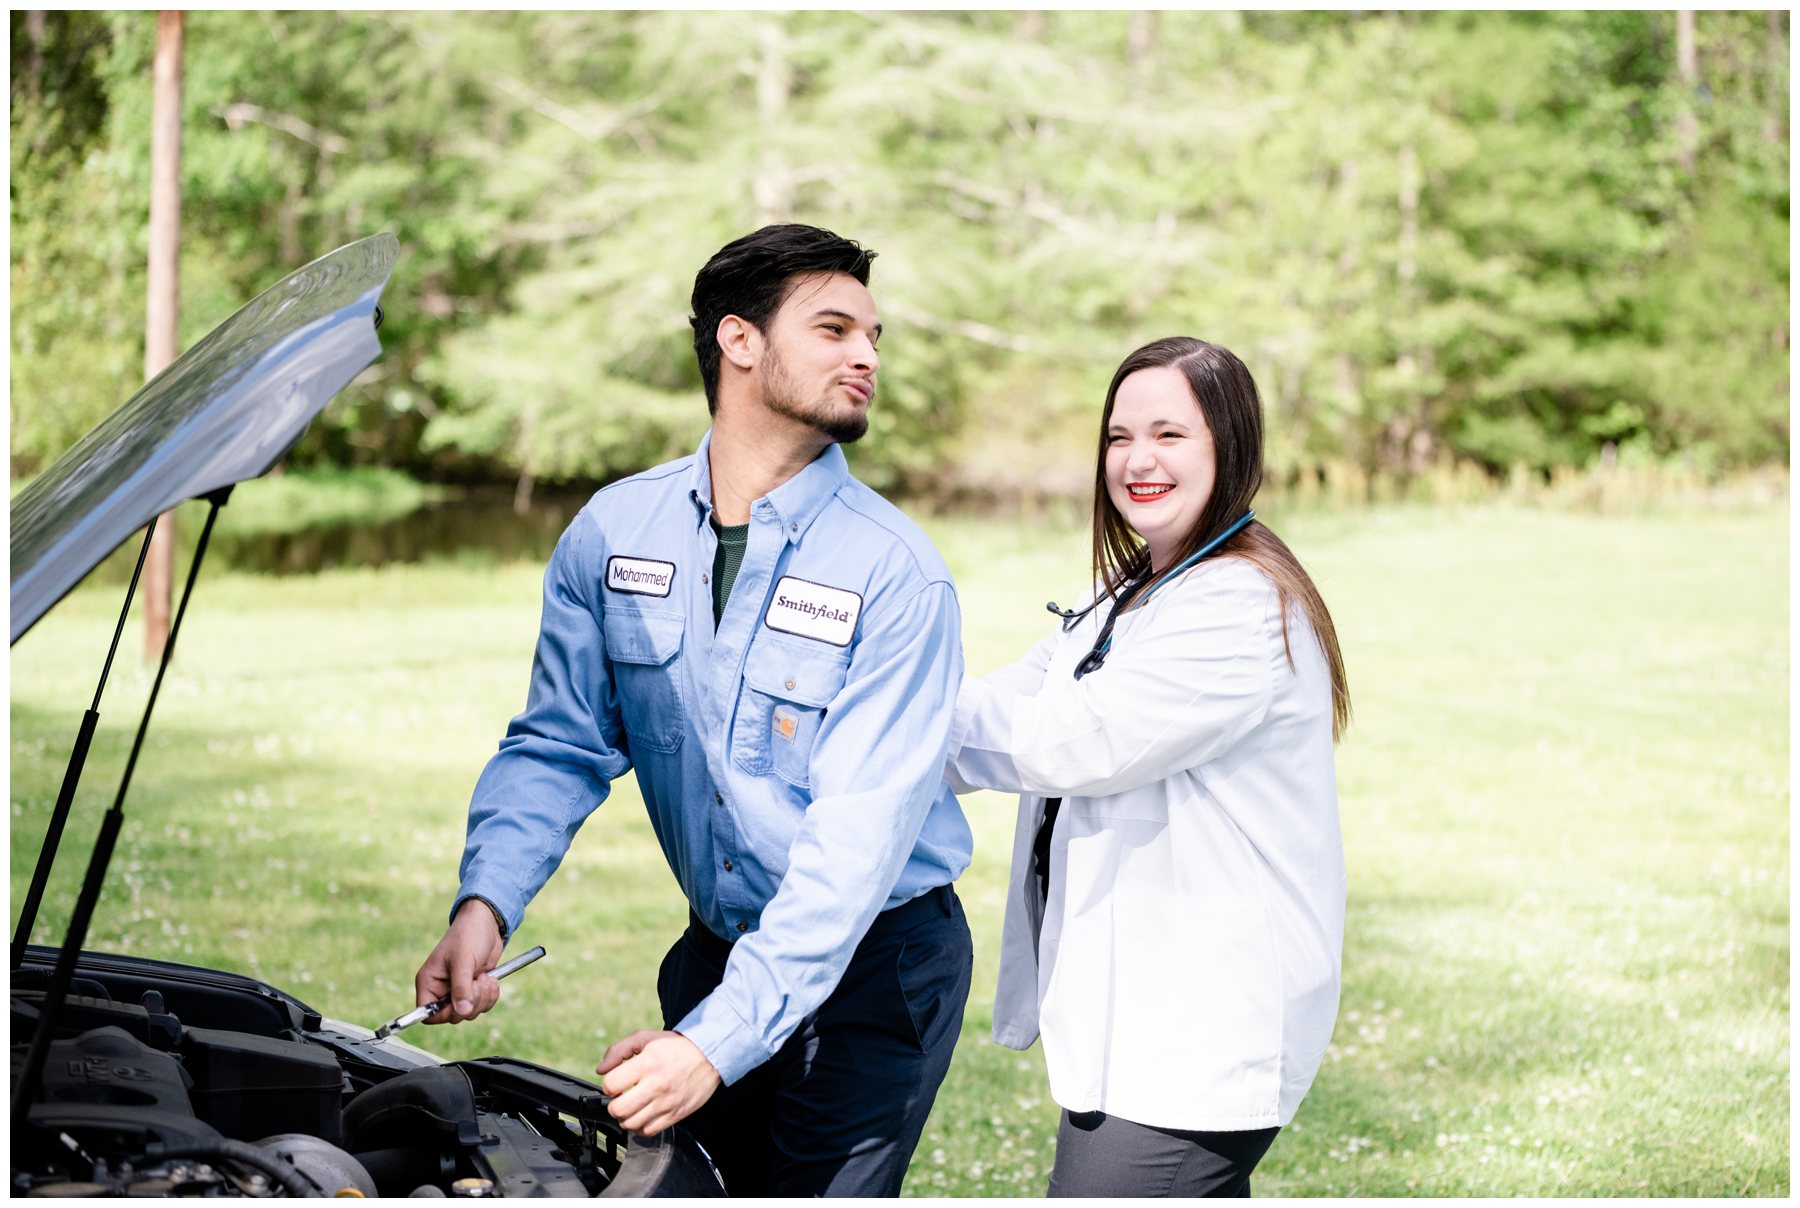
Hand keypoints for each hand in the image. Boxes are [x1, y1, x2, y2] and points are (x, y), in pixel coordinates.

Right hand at [413, 898, 505, 1024]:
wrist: (488, 923)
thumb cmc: (469, 935)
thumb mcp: (463, 960)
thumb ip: (461, 987)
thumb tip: (462, 1012)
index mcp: (429, 982)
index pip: (427, 1013)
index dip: (444, 1014)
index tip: (460, 1004)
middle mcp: (441, 989)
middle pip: (452, 1016)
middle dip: (471, 1002)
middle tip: (478, 982)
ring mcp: (458, 990)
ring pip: (469, 1012)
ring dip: (483, 998)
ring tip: (485, 978)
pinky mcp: (473, 989)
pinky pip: (481, 1005)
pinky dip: (490, 996)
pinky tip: (491, 980)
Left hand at [596, 1030, 721, 1135]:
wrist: (709, 1055)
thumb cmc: (676, 1046)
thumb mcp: (646, 1038)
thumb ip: (618, 1050)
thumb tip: (601, 1070)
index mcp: (647, 1064)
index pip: (611, 1084)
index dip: (608, 1085)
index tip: (616, 1083)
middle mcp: (655, 1085)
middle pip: (618, 1109)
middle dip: (614, 1105)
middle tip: (621, 1098)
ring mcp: (666, 1103)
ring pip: (630, 1124)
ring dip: (626, 1117)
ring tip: (632, 1107)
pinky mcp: (675, 1115)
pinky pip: (648, 1131)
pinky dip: (640, 1127)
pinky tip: (643, 1115)